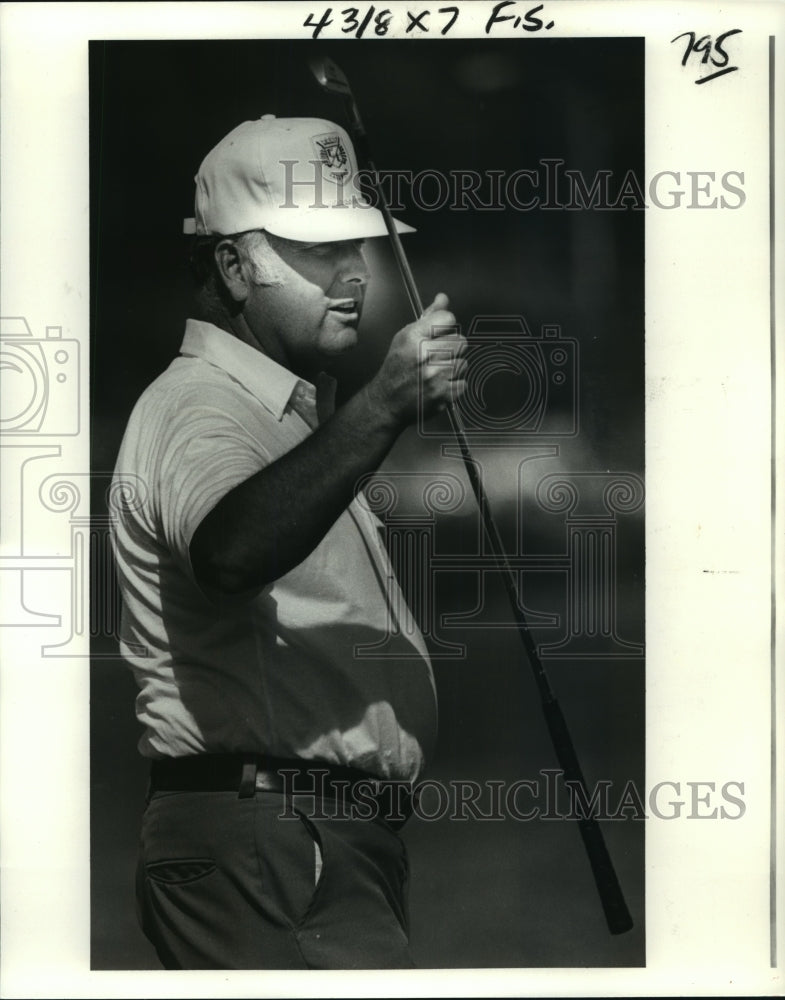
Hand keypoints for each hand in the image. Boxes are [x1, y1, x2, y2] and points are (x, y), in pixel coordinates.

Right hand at [368, 293, 467, 424]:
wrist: (387, 401)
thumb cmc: (396, 369)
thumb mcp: (406, 337)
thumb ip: (428, 317)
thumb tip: (443, 299)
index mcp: (413, 337)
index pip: (448, 319)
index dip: (446, 326)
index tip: (439, 334)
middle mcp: (424, 355)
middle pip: (461, 340)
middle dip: (451, 348)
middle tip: (436, 356)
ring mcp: (435, 376)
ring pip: (464, 362)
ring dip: (453, 367)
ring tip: (436, 371)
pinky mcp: (443, 395)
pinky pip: (463, 383)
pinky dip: (453, 385)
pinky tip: (439, 384)